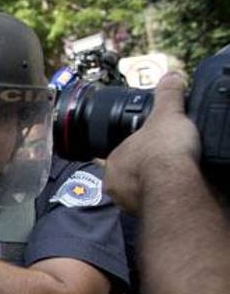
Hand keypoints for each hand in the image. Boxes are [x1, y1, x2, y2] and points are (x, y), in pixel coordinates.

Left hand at [105, 72, 199, 215]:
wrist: (178, 185)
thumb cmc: (164, 150)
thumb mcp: (167, 114)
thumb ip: (168, 96)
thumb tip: (171, 77)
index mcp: (113, 162)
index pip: (121, 154)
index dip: (139, 149)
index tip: (153, 148)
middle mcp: (116, 186)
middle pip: (130, 176)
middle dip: (145, 170)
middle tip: (166, 163)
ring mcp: (131, 204)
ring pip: (142, 193)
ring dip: (156, 187)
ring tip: (175, 178)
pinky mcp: (151, 216)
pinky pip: (158, 206)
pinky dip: (167, 199)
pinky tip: (179, 192)